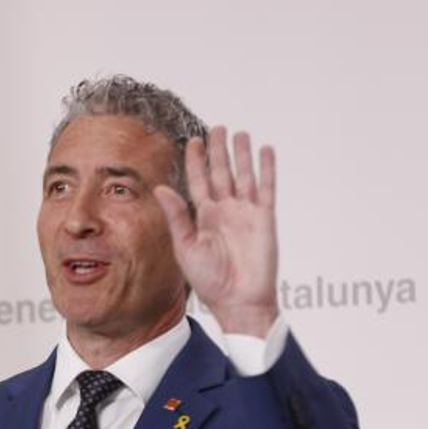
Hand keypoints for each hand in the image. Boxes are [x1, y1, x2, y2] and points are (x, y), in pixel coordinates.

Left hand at [153, 126, 278, 336]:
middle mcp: (224, 211)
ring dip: (242, 154)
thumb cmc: (209, 280)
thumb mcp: (186, 246)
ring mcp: (246, 213)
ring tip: (240, 133)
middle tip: (216, 128)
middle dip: (218, 151)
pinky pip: (266, 188)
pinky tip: (265, 151)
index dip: (195, 161)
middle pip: (221, 173)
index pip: (198, 181)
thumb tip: (160, 188)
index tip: (192, 141)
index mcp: (203, 217)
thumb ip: (177, 216)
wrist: (238, 300)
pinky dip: (266, 169)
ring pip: (243, 175)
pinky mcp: (265, 218)